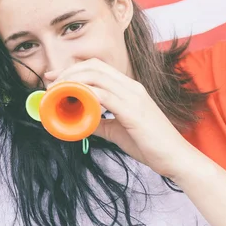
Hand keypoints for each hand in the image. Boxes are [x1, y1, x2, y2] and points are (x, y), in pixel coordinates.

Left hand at [45, 59, 196, 178]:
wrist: (176, 158)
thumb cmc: (150, 144)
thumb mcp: (117, 131)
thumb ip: (99, 123)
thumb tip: (80, 122)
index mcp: (128, 88)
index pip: (96, 67)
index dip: (72, 68)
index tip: (52, 77)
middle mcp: (131, 86)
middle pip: (92, 66)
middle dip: (67, 72)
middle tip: (49, 84)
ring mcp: (133, 96)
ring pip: (95, 77)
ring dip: (71, 82)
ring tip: (56, 93)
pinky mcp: (132, 110)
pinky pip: (103, 95)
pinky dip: (84, 95)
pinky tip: (73, 103)